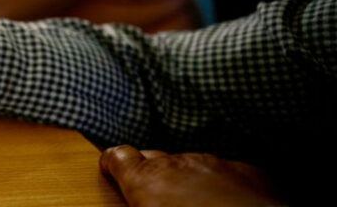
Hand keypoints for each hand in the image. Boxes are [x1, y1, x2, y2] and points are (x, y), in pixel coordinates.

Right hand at [99, 146, 280, 206]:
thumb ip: (142, 202)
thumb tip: (139, 200)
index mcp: (147, 180)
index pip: (119, 156)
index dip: (113, 162)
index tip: (110, 168)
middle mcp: (178, 164)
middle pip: (155, 158)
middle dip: (152, 172)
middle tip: (154, 195)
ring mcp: (215, 164)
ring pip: (192, 165)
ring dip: (189, 179)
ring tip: (195, 203)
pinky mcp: (248, 171)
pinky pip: (227, 171)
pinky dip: (222, 182)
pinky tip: (227, 202)